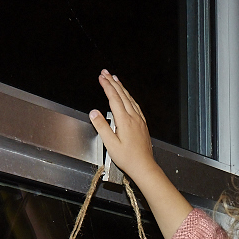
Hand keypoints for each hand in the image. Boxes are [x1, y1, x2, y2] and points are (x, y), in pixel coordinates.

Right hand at [88, 71, 192, 238]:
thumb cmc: (128, 158)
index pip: (114, 98)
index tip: (101, 77)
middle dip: (113, 82)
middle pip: (122, 95)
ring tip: (115, 79)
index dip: (107, 86)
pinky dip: (129, 97)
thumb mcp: (110, 144)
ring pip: (130, 99)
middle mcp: (133, 117)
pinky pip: (136, 105)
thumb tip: (94, 113)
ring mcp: (139, 120)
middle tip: (105, 72)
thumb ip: (102, 127)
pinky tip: (128, 96)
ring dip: (122, 88)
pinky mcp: (142, 124)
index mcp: (124, 120)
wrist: (144, 166)